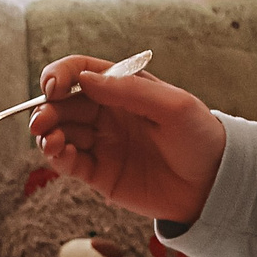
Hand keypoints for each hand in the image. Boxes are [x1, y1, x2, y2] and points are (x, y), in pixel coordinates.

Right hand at [30, 56, 225, 222]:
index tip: (53, 87)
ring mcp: (102, 142)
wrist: (213, 184)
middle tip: (43, 121)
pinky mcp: (100, 173)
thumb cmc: (200, 137)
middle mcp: (107, 112)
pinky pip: (69, 162)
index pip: (80, 72)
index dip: (60, 75)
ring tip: (51, 141)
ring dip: (47, 133)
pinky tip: (62, 155)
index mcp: (123, 88)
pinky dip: (58, 157)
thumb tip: (85, 79)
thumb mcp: (174, 106)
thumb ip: (130, 91)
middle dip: (46, 108)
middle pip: (62, 103)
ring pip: (59, 132)